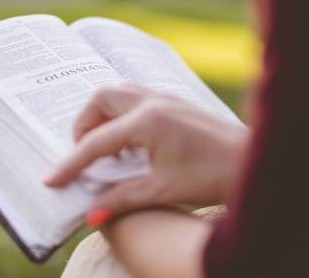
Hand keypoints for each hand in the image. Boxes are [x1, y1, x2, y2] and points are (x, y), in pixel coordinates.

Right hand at [44, 84, 248, 217]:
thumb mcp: (163, 190)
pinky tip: (131, 143)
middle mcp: (153, 102)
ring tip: (106, 149)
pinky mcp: (176, 103)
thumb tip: (91, 215)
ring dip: (103, 116)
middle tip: (85, 155)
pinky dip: (122, 115)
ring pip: (118, 93)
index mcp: (147, 121)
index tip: (52, 180)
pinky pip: (136, 98)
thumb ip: (122, 199)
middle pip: (100, 98)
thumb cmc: (215, 175)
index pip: (96, 141)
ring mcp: (166, 98)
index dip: (71, 163)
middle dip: (84, 125)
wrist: (256, 162)